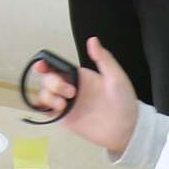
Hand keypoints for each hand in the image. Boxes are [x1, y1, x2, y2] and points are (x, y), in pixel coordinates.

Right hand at [27, 37, 139, 153]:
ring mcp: (67, 104)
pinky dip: (44, 109)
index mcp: (80, 76)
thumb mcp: (116, 77)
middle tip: (71, 93)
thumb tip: (93, 40)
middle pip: (49, 80)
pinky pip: (46, 111)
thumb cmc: (124, 101)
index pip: (58, 66)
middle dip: (53, 83)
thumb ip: (104, 59)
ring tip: (63, 105)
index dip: (46, 64)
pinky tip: (56, 110)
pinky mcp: (65, 118)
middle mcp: (71, 88)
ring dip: (48, 97)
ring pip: (44, 94)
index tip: (42, 66)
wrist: (127, 128)